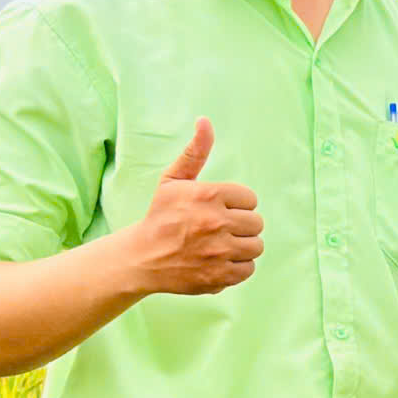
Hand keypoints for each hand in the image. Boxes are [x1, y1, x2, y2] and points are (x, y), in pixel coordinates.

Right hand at [118, 119, 261, 295]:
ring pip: (256, 246)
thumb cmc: (160, 216)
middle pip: (256, 223)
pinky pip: (248, 268)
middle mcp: (216, 222)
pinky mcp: (219, 276)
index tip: (217, 210)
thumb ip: (195, 152)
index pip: (250, 199)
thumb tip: (205, 121)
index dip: (236, 205)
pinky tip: (219, 261)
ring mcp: (219, 251)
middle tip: (218, 229)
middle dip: (240, 226)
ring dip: (241, 246)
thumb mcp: (174, 180)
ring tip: (219, 245)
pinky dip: (237, 267)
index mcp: (209, 195)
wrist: (140, 258)